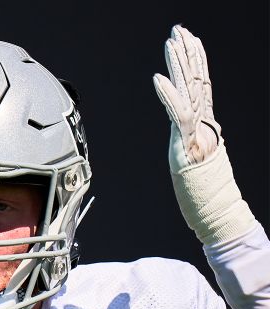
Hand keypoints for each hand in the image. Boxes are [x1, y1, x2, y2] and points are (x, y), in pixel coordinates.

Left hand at [150, 24, 254, 243]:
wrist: (216, 211)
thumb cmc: (204, 191)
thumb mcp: (193, 157)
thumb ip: (192, 139)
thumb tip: (190, 129)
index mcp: (205, 124)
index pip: (201, 84)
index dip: (195, 61)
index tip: (188, 40)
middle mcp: (204, 123)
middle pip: (197, 80)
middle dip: (187, 53)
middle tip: (179, 31)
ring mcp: (197, 131)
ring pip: (189, 90)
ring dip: (179, 65)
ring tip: (172, 43)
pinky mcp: (188, 143)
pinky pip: (178, 114)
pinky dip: (168, 96)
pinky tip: (158, 79)